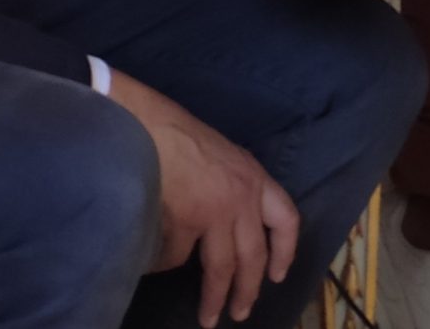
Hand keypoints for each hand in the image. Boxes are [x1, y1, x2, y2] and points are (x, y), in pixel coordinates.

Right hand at [109, 71, 298, 325]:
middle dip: (248, 289)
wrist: (142, 121)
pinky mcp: (184, 222)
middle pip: (253, 255)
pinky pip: (177, 257)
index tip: (279, 276)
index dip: (286, 251)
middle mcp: (241, 197)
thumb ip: (230, 185)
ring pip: (220, 268)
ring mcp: (214, 211)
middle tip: (241, 313)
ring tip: (208, 317)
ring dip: (214, 297)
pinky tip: (156, 265)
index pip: (286, 218)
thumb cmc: (175, 132)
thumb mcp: (219, 155)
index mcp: (253, 177)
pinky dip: (166, 265)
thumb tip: (226, 227)